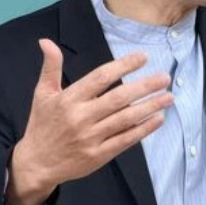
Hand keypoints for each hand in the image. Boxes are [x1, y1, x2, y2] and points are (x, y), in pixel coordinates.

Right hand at [6, 39, 173, 204]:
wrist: (37, 164)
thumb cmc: (43, 124)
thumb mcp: (42, 94)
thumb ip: (50, 67)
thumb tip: (46, 41)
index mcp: (68, 99)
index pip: (100, 78)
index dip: (123, 66)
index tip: (143, 57)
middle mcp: (81, 117)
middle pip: (119, 98)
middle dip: (144, 86)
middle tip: (164, 77)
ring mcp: (91, 138)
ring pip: (126, 119)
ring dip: (150, 106)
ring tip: (168, 96)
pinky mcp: (99, 155)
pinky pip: (126, 140)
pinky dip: (144, 129)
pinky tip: (158, 118)